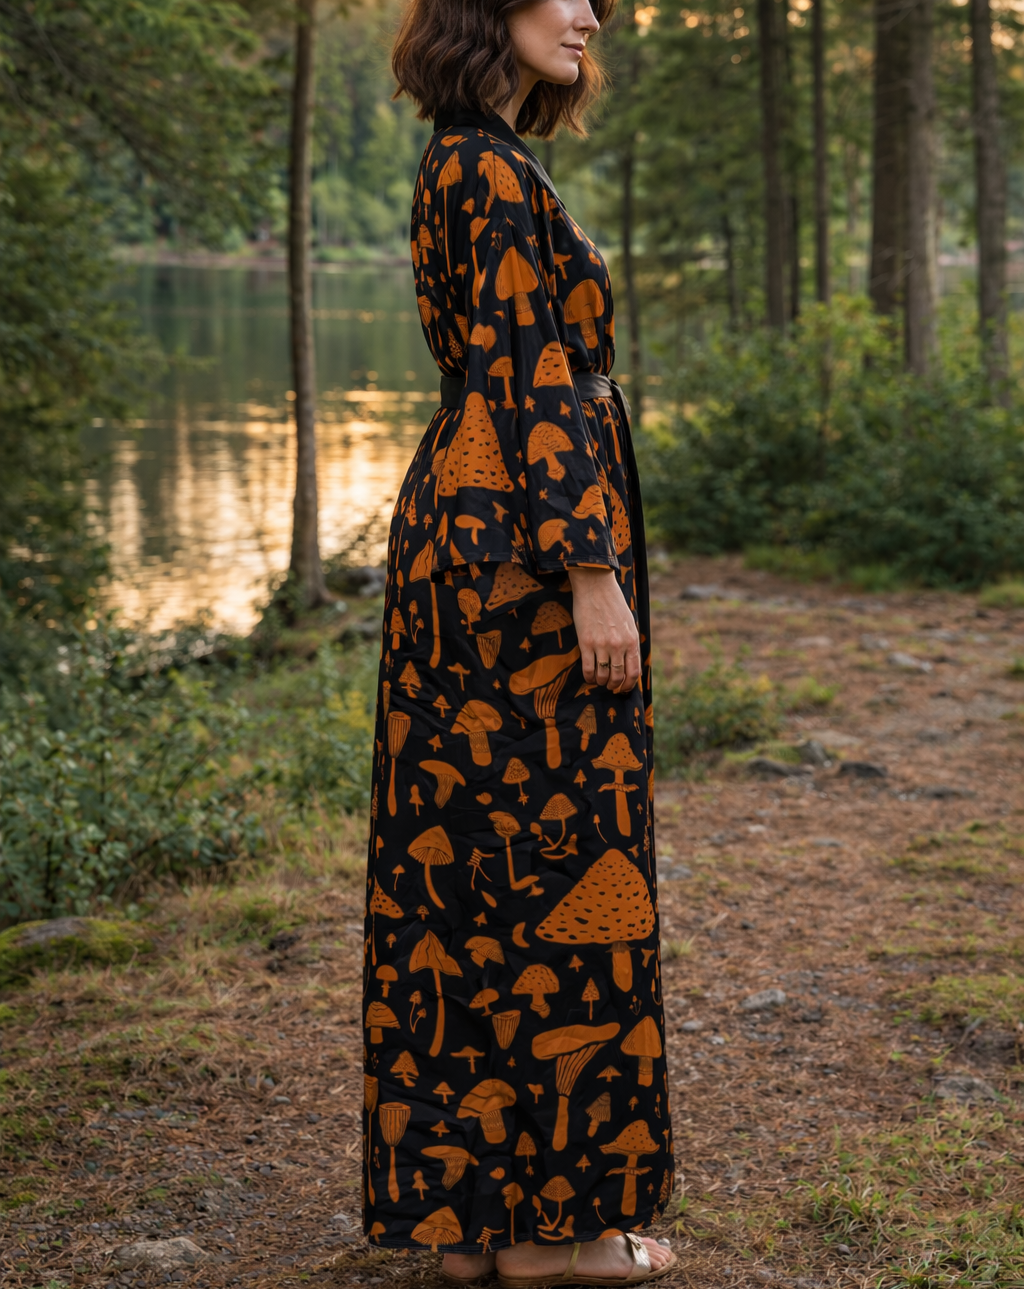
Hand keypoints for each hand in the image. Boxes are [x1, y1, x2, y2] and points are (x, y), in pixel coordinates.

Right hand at [567, 566, 639, 693]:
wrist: (595, 586)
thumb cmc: (612, 602)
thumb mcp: (629, 622)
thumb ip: (629, 642)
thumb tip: (628, 661)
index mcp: (632, 640)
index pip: (634, 671)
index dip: (629, 684)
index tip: (624, 688)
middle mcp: (618, 645)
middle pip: (618, 676)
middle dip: (614, 686)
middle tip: (610, 687)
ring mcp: (601, 645)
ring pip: (603, 675)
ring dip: (602, 682)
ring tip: (600, 681)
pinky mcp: (585, 643)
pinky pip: (588, 668)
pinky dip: (589, 677)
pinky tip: (589, 677)